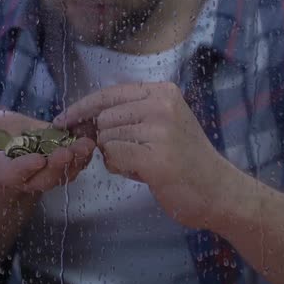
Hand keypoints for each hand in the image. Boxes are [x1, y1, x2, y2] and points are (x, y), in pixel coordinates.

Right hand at [0, 110, 94, 193]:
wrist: (4, 142)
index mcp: (0, 170)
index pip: (13, 174)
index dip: (24, 168)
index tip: (37, 158)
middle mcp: (25, 176)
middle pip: (43, 178)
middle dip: (56, 167)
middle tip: (67, 152)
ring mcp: (45, 172)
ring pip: (62, 173)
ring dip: (76, 161)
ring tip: (85, 145)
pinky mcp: (59, 163)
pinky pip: (74, 164)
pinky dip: (83, 155)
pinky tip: (90, 140)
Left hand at [54, 82, 236, 228]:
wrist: (219, 191)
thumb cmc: (186, 160)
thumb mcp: (163, 124)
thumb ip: (130, 116)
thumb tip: (83, 120)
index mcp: (162, 92)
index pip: (109, 94)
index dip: (82, 107)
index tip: (64, 120)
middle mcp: (161, 104)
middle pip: (103, 119)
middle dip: (105, 139)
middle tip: (128, 154)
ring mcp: (159, 129)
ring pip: (105, 139)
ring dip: (114, 156)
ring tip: (140, 164)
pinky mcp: (154, 156)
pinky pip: (112, 157)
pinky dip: (118, 168)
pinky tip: (140, 173)